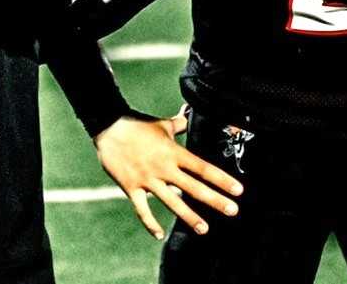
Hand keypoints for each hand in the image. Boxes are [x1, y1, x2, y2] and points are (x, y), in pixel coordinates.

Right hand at [94, 114, 242, 239]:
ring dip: (189, 216)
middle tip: (233, 211)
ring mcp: (148, 179)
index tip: (237, 190)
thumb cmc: (138, 124)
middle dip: (215, 200)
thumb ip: (180, 124)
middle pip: (194, 187)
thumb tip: (190, 113)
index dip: (222, 179)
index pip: (203, 168)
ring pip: (172, 202)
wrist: (109, 127)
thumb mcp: (163, 124)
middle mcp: (164, 167)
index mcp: (173, 152)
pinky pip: (142, 209)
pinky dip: (150, 223)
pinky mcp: (131, 187)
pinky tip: (159, 234)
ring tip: (204, 228)